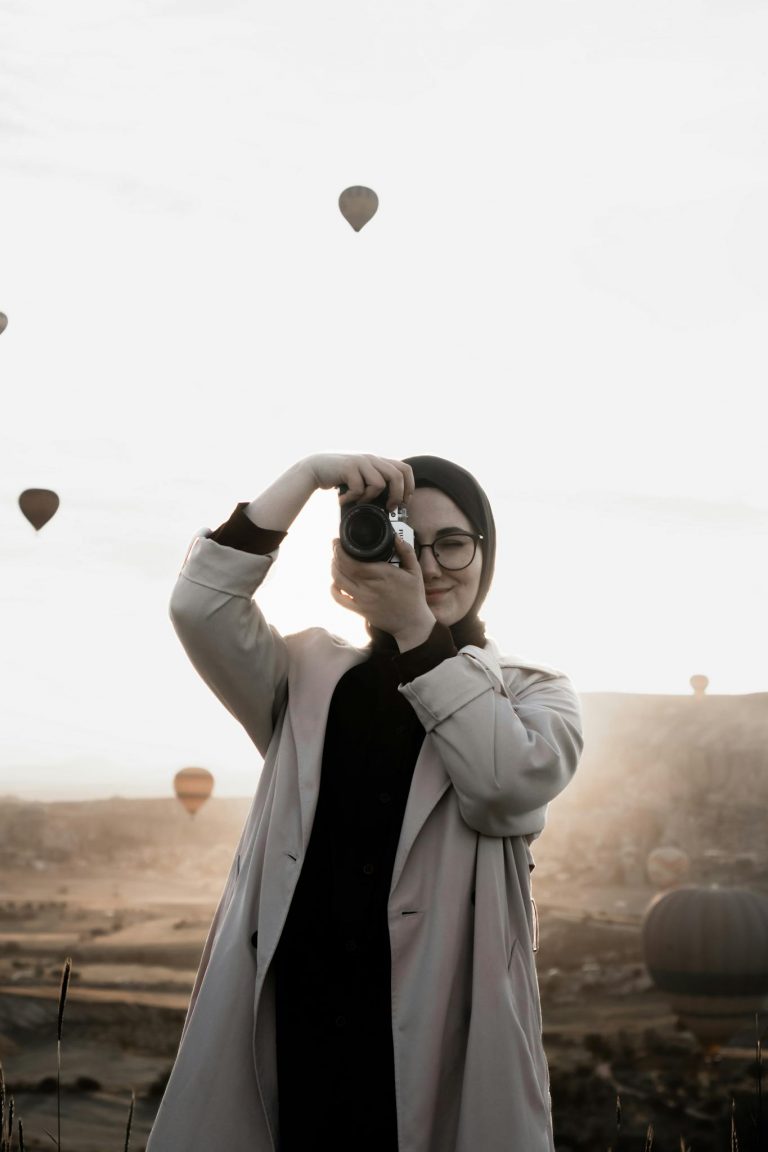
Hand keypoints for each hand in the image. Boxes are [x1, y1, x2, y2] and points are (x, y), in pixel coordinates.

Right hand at [304, 453, 413, 509]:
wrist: (315, 468)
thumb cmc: (339, 476)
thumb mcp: (361, 476)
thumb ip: (375, 481)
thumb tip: (391, 503)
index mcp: (378, 461)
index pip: (405, 469)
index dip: (409, 486)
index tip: (403, 502)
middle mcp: (372, 459)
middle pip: (398, 476)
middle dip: (397, 496)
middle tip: (389, 507)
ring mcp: (361, 462)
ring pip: (379, 484)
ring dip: (369, 498)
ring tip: (357, 502)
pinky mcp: (349, 467)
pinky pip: (359, 488)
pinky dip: (352, 498)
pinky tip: (343, 499)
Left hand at [331, 534, 435, 649]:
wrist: (411, 623)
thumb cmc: (414, 597)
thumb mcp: (415, 571)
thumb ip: (407, 552)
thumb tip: (396, 537)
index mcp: (383, 574)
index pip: (354, 561)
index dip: (341, 551)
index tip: (338, 542)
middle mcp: (371, 586)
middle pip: (344, 569)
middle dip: (336, 556)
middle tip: (336, 547)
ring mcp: (363, 599)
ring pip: (339, 582)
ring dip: (333, 569)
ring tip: (335, 561)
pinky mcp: (360, 610)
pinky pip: (340, 599)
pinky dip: (333, 590)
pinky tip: (336, 582)